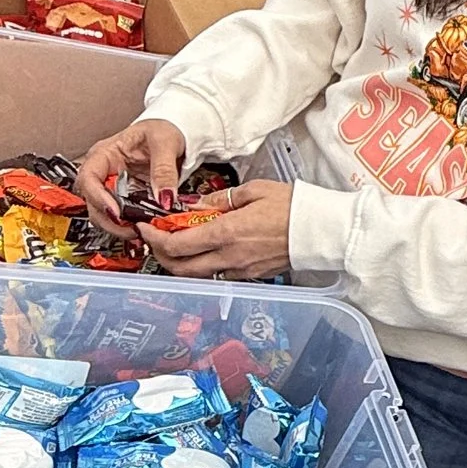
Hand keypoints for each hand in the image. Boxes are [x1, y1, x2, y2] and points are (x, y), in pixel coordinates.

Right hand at [76, 117, 188, 234]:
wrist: (176, 130)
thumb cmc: (164, 127)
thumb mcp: (165, 142)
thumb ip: (165, 170)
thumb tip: (164, 198)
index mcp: (105, 153)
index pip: (89, 178)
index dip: (97, 198)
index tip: (115, 212)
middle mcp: (105, 172)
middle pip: (93, 202)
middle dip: (109, 220)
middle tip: (132, 229)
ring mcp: (114, 187)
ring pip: (105, 214)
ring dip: (119, 226)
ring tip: (140, 231)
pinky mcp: (127, 198)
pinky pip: (122, 216)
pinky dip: (130, 225)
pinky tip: (143, 228)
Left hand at [143, 177, 293, 279]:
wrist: (320, 231)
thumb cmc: (292, 207)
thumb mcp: (253, 191)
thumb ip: (219, 199)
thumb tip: (196, 205)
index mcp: (226, 233)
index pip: (176, 244)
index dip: (154, 238)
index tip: (146, 228)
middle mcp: (228, 256)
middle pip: (179, 268)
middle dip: (160, 255)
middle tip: (156, 239)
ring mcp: (239, 270)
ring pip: (196, 275)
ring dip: (179, 263)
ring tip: (177, 246)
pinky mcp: (250, 276)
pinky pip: (216, 274)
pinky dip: (201, 266)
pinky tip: (204, 251)